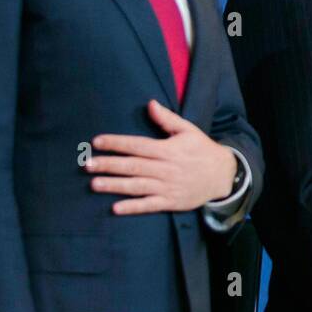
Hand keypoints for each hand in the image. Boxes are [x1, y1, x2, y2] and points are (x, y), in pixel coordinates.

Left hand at [88, 99, 237, 213]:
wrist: (224, 176)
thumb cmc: (203, 150)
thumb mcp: (189, 131)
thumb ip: (168, 119)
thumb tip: (150, 103)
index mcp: (168, 150)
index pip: (138, 146)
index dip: (117, 143)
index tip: (97, 141)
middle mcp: (166, 169)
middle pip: (133, 166)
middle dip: (109, 165)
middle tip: (87, 164)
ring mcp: (168, 187)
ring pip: (137, 186)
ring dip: (115, 185)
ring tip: (94, 184)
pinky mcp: (171, 202)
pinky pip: (149, 205)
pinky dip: (133, 207)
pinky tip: (116, 208)